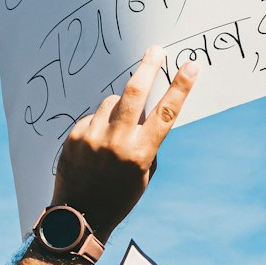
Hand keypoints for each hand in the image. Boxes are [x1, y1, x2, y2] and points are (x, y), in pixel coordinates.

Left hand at [51, 46, 197, 239]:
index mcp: (140, 154)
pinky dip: (98, 124)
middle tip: (155, 50)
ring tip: (114, 134)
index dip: (180, 87)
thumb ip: (147, 141)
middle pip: (134, 93)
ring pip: (111, 103)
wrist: (79, 215)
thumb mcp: (143, 173)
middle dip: (148, 67)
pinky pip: (93, 117)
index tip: (190, 66)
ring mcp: (93, 138)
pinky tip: (95, 146)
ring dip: (118, 109)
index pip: (165, 114)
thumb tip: (145, 111)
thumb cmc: (119, 196)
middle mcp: (117, 142)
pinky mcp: (75, 136)